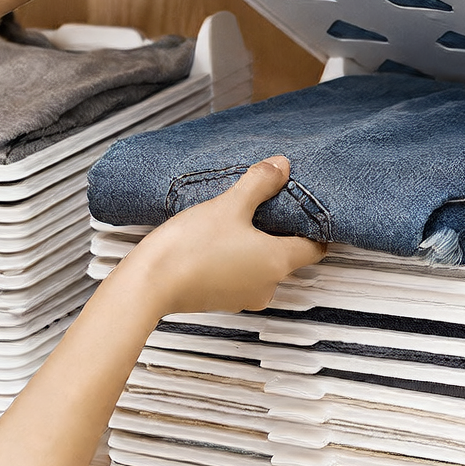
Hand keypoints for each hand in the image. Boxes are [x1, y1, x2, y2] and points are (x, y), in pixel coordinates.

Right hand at [118, 155, 324, 316]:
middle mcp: (267, 286)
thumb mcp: (229, 205)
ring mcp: (245, 296)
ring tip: (239, 221)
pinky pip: (241, 275)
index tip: (308, 213)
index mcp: (277, 263)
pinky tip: (219, 241)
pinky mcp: (222, 299)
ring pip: (263, 265)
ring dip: (256, 245)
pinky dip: (237, 258)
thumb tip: (281, 166)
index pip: (316, 249)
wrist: (148, 285)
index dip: (315, 229)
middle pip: (289, 256)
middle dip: (280, 232)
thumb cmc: (189, 249)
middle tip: (268, 208)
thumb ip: (260, 183)